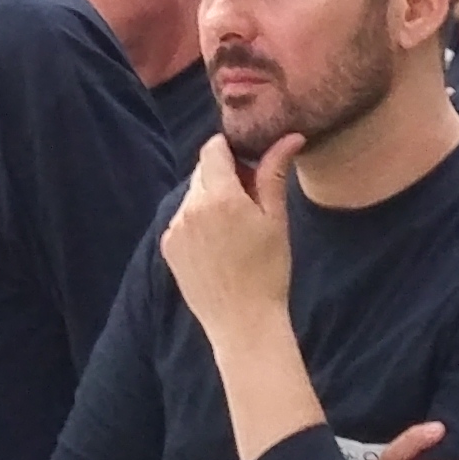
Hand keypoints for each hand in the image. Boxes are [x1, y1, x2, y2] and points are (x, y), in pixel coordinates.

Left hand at [161, 134, 300, 343]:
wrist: (243, 323)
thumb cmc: (268, 271)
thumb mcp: (276, 219)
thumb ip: (274, 173)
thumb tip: (290, 136)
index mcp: (220, 196)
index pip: (213, 148)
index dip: (231, 150)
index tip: (249, 166)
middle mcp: (190, 208)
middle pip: (202, 171)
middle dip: (224, 176)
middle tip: (249, 202)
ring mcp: (175, 229)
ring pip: (192, 195)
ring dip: (210, 199)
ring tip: (234, 231)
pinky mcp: (168, 247)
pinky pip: (182, 219)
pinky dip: (197, 222)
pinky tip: (218, 246)